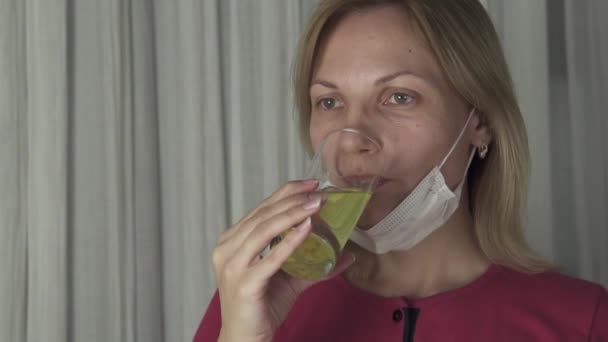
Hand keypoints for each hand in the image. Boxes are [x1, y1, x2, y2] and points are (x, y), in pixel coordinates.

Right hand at [212, 180, 354, 341]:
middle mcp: (227, 249)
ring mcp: (232, 266)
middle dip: (293, 200)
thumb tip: (346, 254)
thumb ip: (313, 264)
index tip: (311, 184)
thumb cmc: (261, 307)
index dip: (286, 193)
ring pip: (264, 230)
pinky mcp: (244, 283)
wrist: (245, 340)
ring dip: (293, 214)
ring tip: (316, 205)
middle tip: (319, 192)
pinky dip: (290, 241)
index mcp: (232, 241)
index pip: (260, 209)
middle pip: (263, 216)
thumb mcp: (288, 279)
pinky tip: (307, 228)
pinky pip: (270, 258)